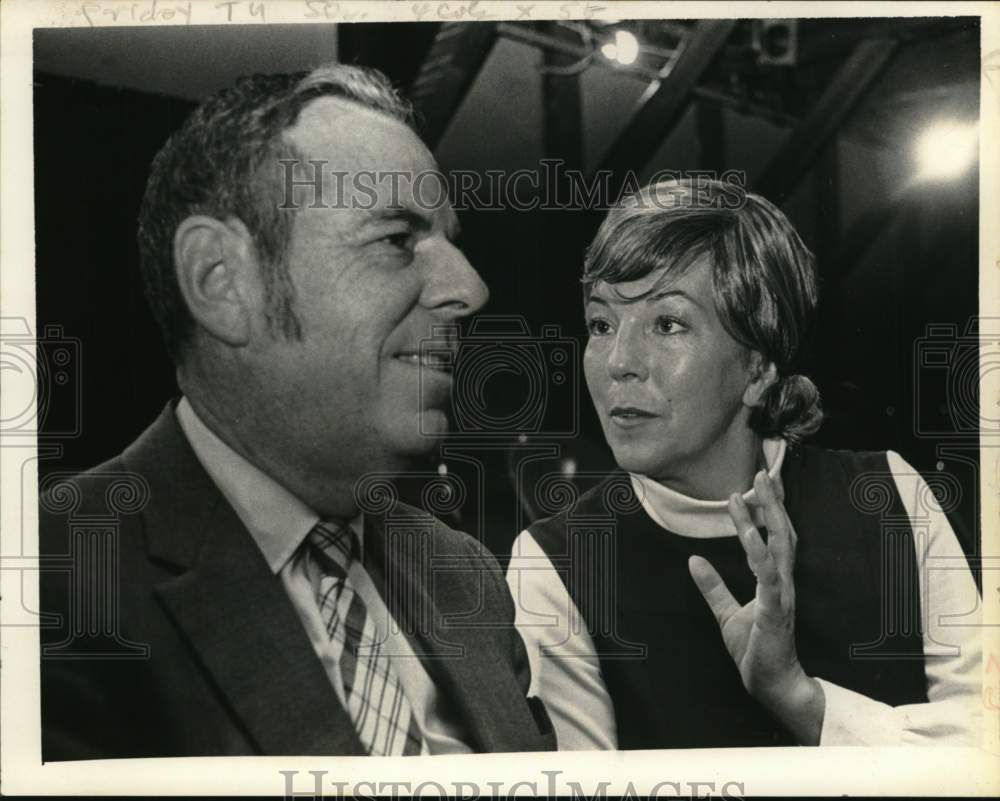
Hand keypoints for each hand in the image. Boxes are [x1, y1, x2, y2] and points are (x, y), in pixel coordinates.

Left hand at [687, 470, 824, 743]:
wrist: (771, 685)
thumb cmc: (755, 651)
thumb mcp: (726, 613)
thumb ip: (713, 587)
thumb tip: (693, 560)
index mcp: (773, 581)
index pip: (772, 538)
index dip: (765, 511)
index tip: (751, 486)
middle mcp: (782, 582)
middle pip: (782, 533)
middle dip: (773, 502)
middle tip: (762, 472)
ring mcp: (781, 595)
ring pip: (778, 547)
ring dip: (766, 517)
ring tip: (752, 491)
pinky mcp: (774, 611)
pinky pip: (768, 577)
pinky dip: (759, 553)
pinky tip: (749, 534)